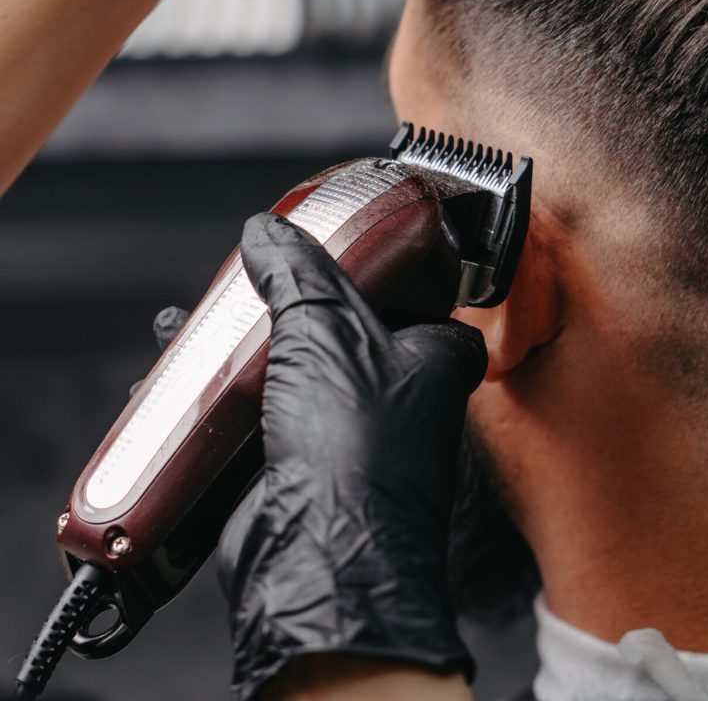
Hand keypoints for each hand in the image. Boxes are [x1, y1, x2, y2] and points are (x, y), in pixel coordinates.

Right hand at [212, 213, 486, 699]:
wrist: (319, 560)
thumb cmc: (357, 449)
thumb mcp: (325, 327)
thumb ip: (296, 271)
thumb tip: (268, 231)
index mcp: (432, 358)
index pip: (427, 298)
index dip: (397, 271)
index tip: (359, 248)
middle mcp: (398, 398)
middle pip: (345, 330)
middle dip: (294, 307)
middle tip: (262, 280)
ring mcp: (348, 435)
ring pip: (297, 373)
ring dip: (251, 351)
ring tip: (210, 323)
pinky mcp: (300, 468)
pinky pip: (262, 417)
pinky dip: (227, 399)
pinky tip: (191, 384)